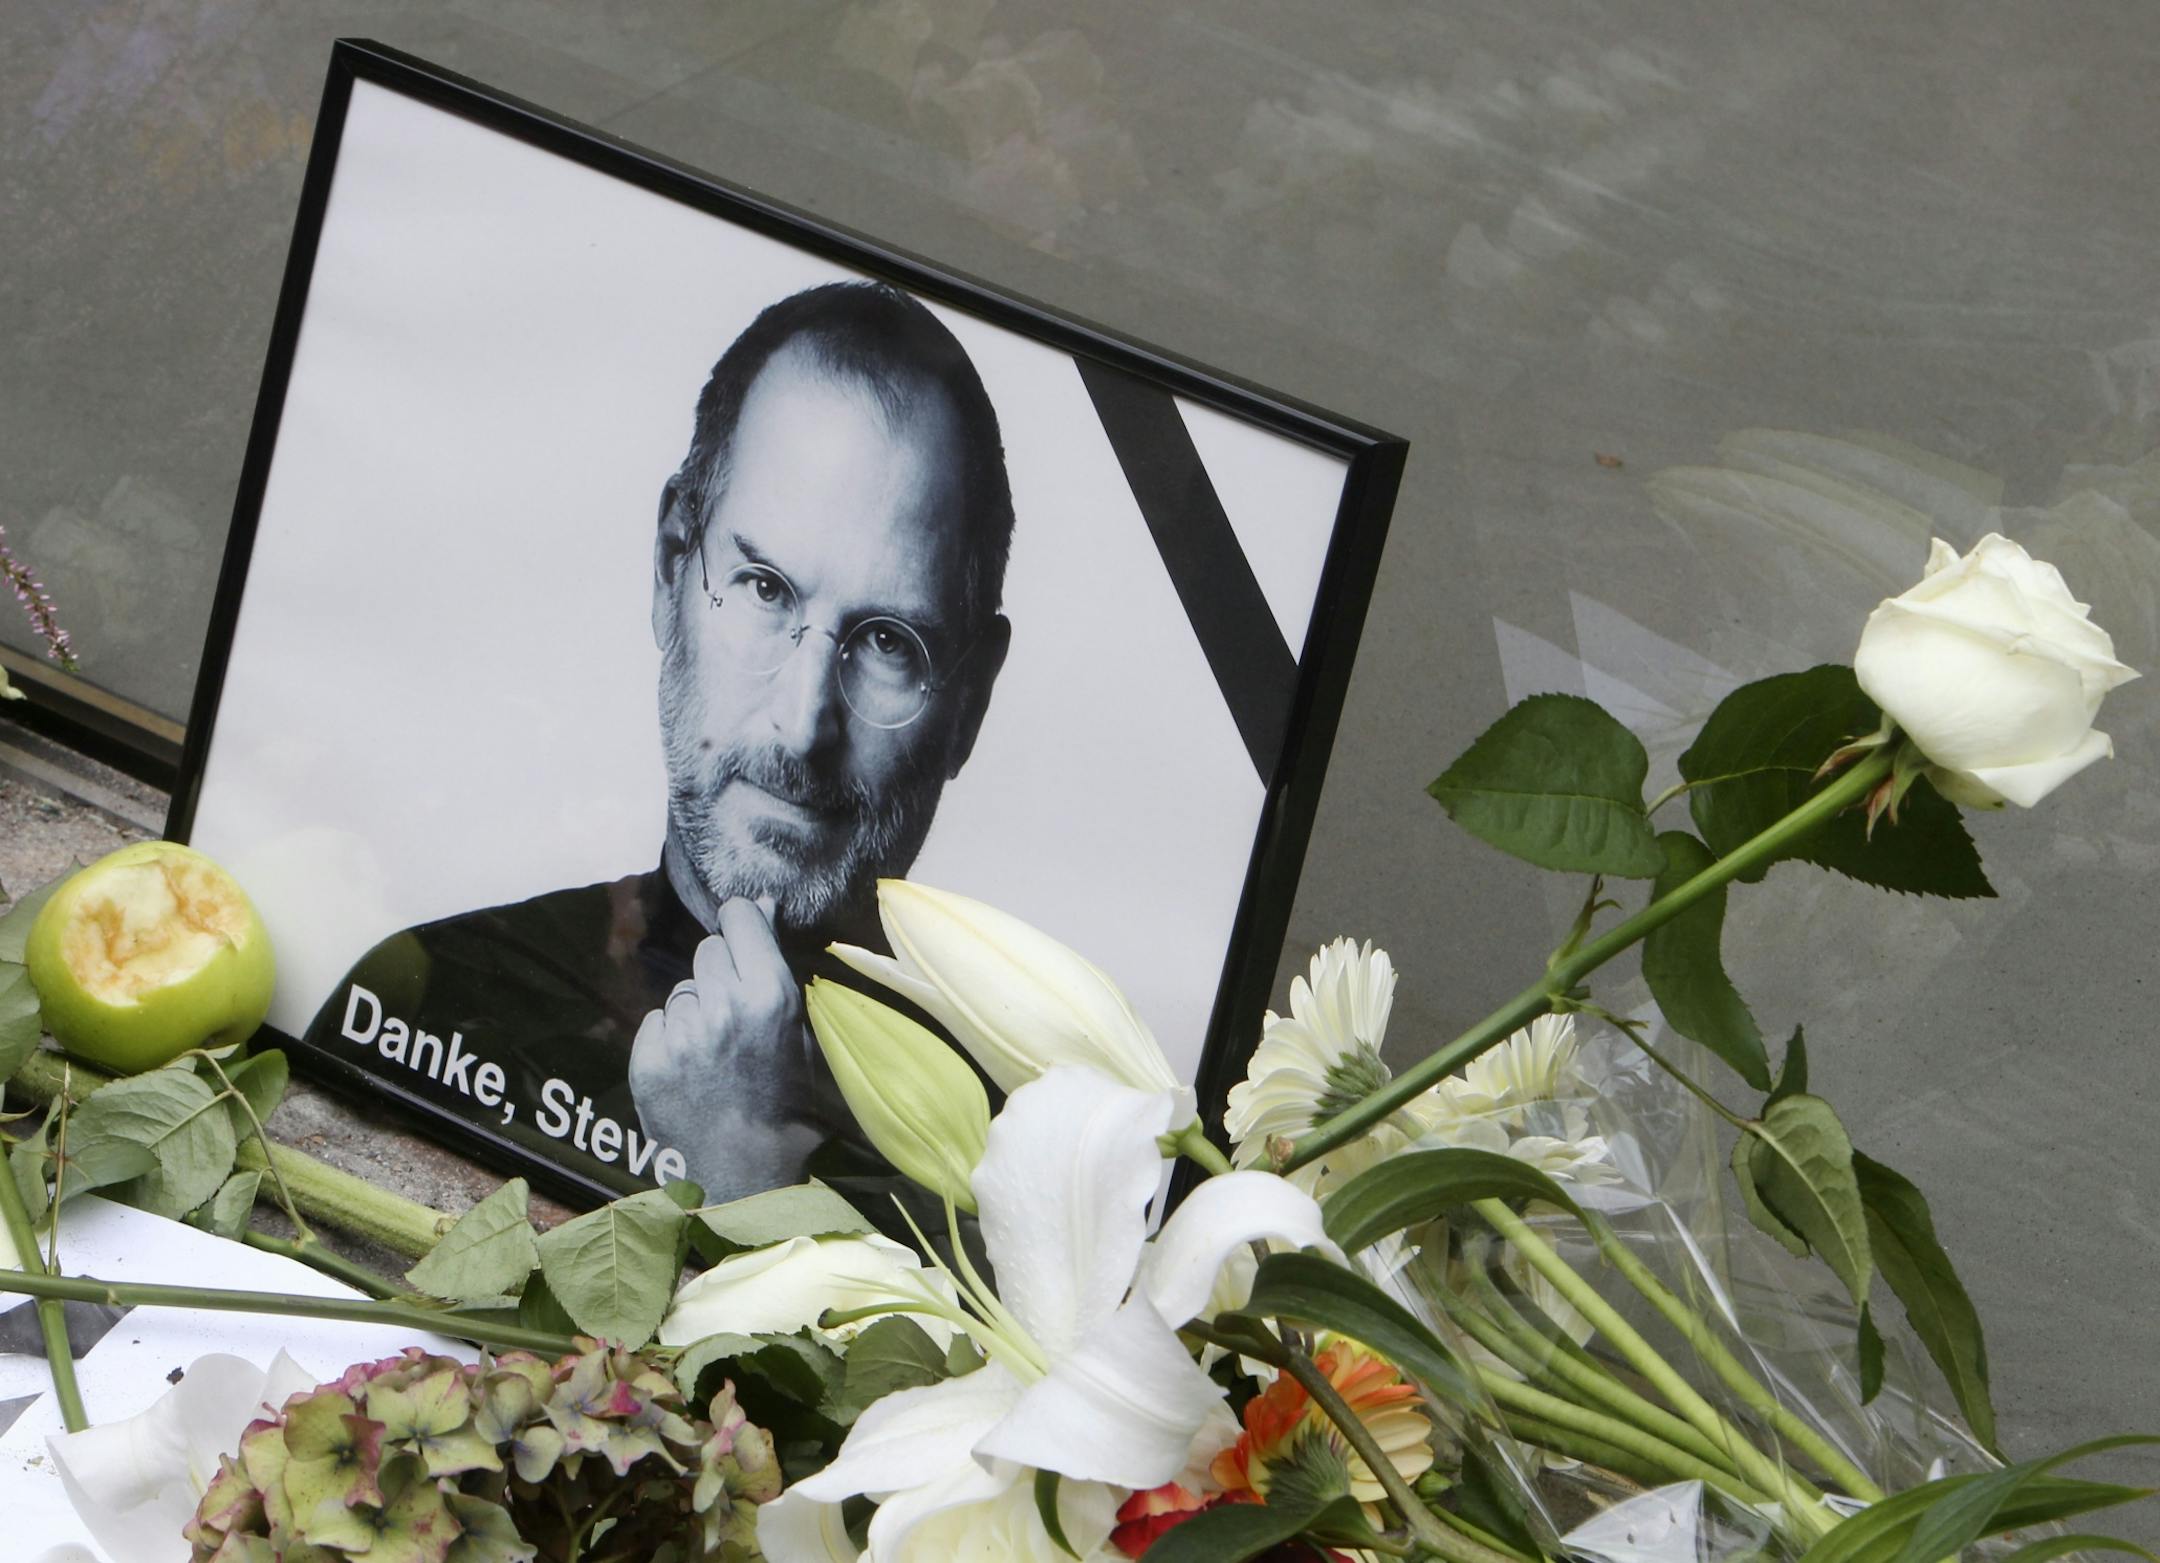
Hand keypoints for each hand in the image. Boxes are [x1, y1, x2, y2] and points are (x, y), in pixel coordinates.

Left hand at [629, 897, 822, 1199]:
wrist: (745, 1176)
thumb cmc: (788, 1106)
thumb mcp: (802, 1034)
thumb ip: (776, 968)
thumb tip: (758, 906)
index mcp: (770, 996)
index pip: (737, 916)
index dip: (741, 925)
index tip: (744, 937)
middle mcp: (722, 1006)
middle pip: (708, 949)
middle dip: (720, 972)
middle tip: (735, 1012)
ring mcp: (681, 1034)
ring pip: (682, 990)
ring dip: (696, 1010)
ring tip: (716, 1053)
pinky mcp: (648, 1059)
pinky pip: (657, 1022)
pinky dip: (671, 1040)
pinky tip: (692, 1070)